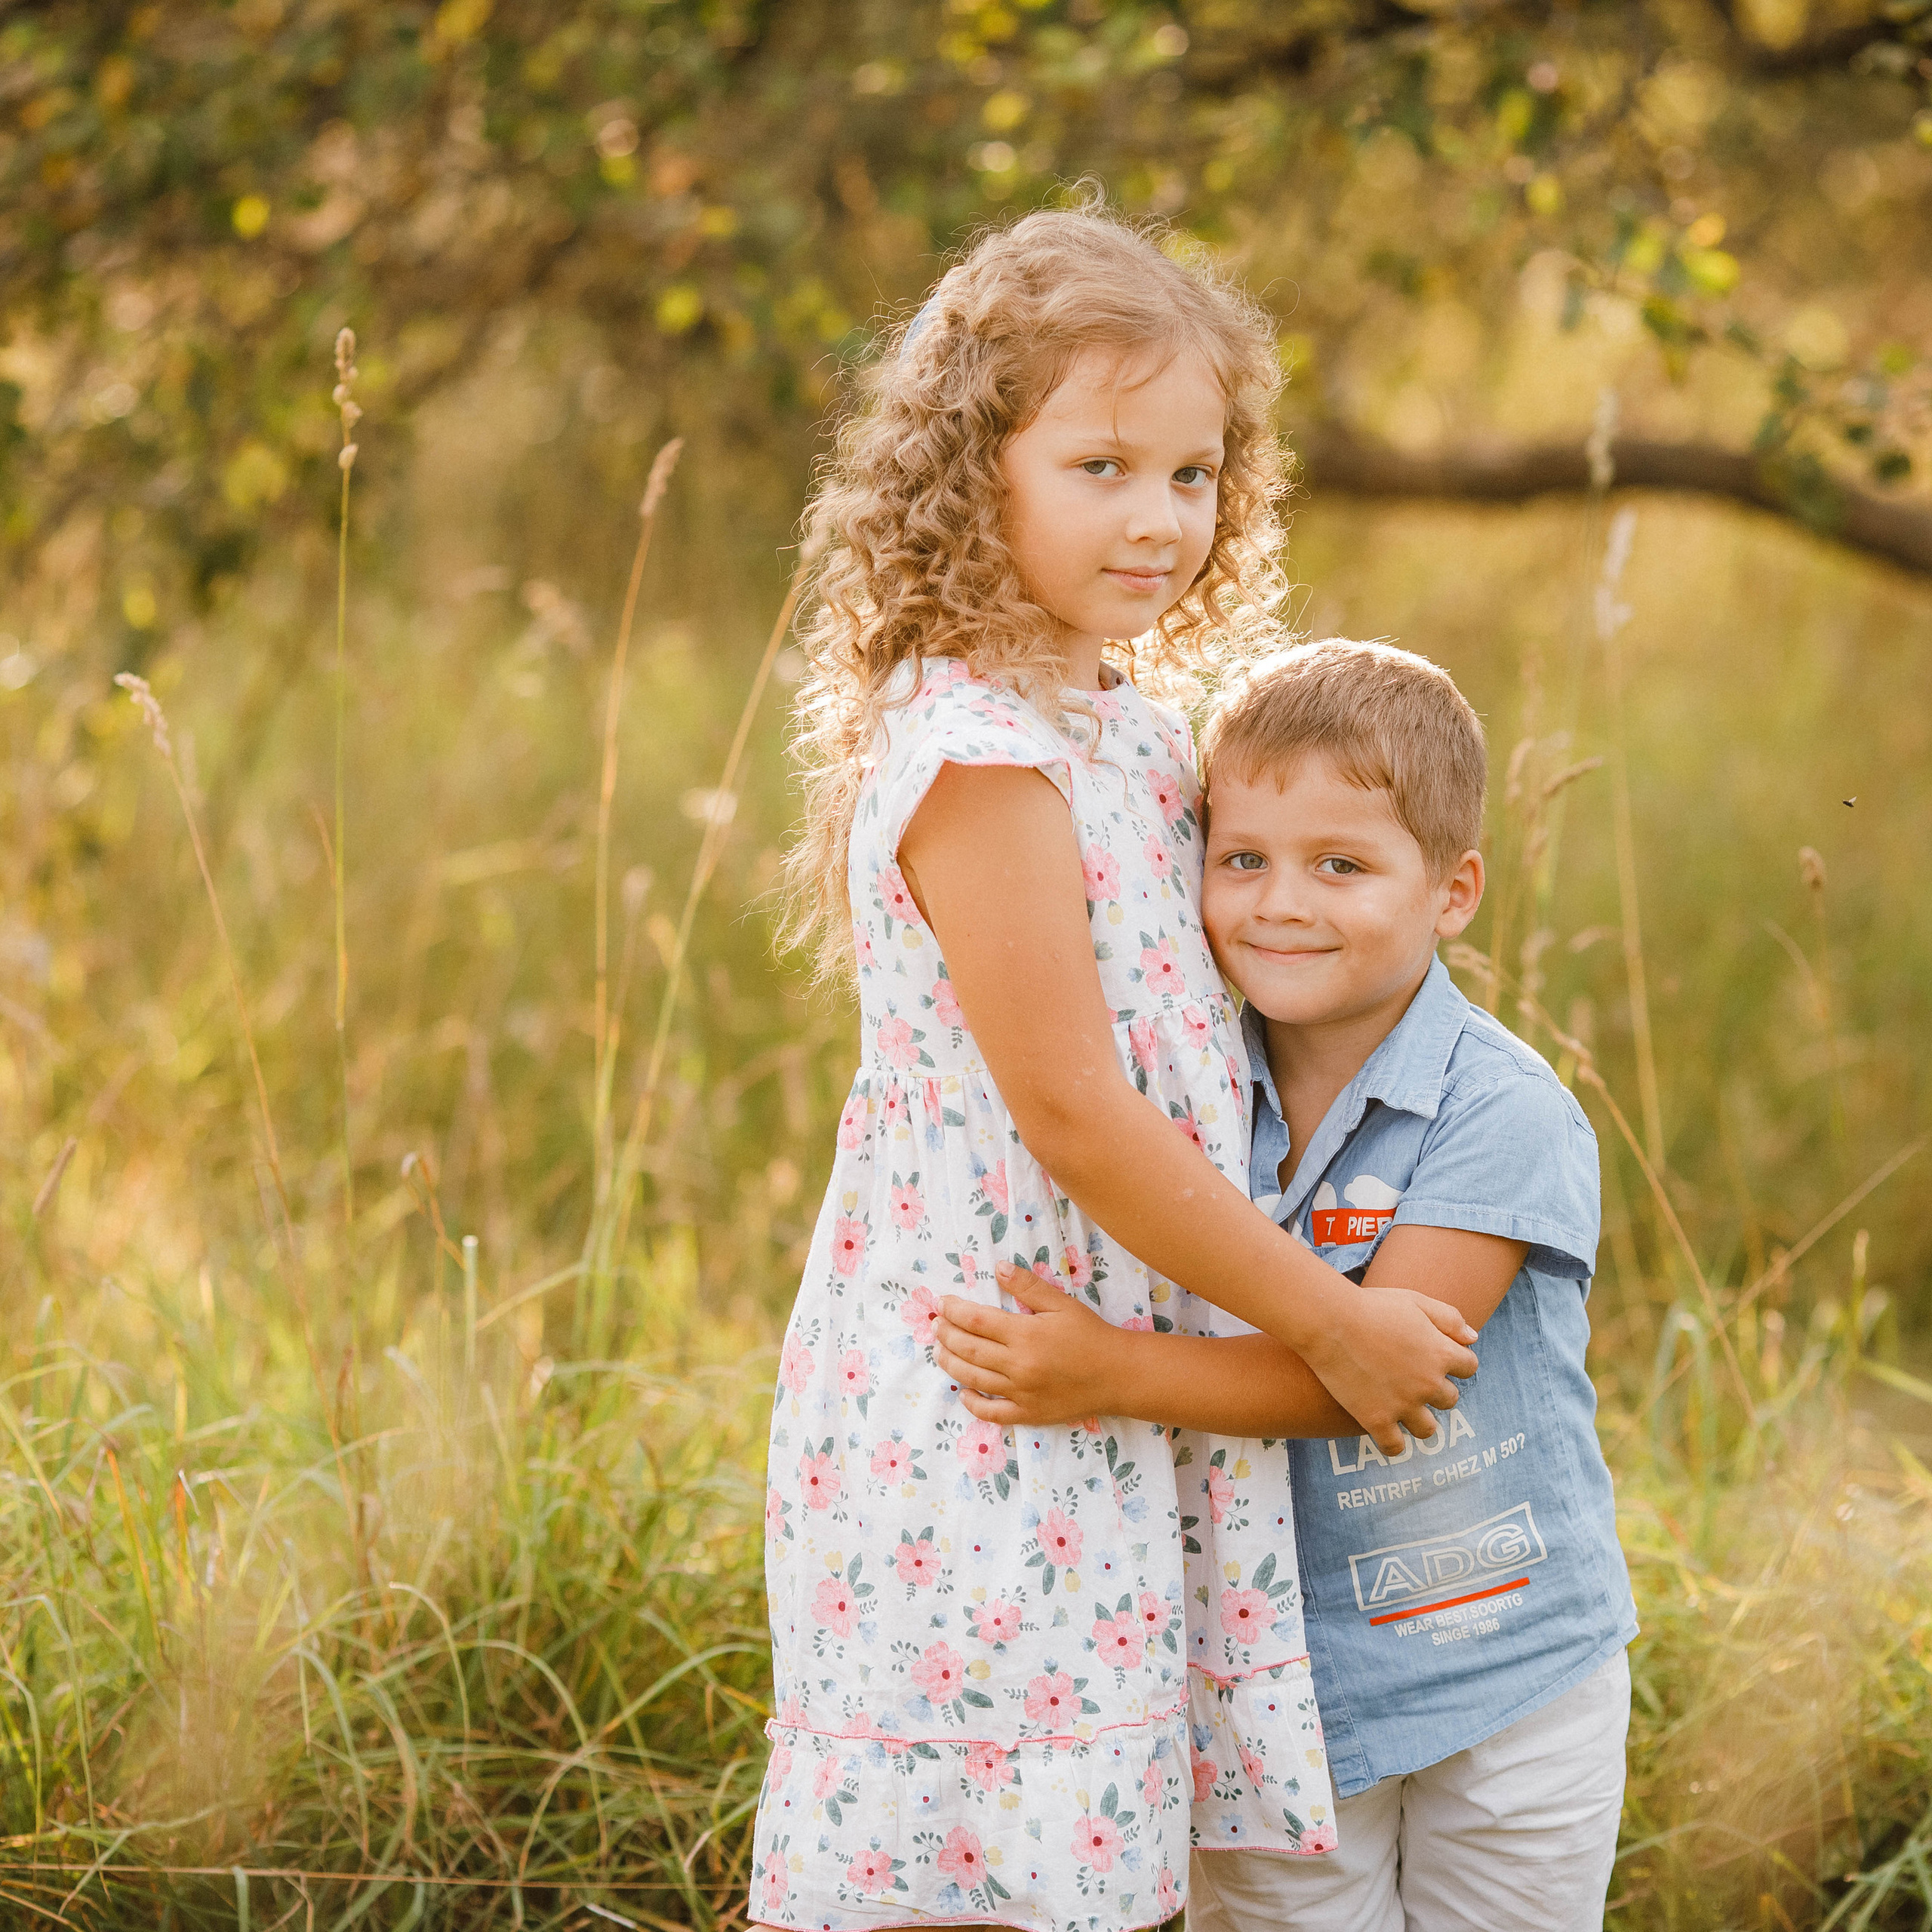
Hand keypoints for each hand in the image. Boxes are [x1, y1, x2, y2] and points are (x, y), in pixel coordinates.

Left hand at [933, 1264, 1124, 1425]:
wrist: (1117, 1375)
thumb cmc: (1090, 1335)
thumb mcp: (1061, 1303)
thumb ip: (1028, 1286)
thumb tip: (998, 1268)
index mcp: (1024, 1334)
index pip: (975, 1320)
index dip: (953, 1311)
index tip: (942, 1303)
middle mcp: (1018, 1365)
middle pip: (968, 1349)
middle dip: (945, 1335)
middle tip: (935, 1325)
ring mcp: (1021, 1392)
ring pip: (973, 1378)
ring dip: (950, 1364)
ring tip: (939, 1352)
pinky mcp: (1028, 1413)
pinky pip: (992, 1412)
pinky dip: (973, 1403)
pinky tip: (964, 1392)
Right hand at [1299, 1285, 1478, 1455]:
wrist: (1330, 1322)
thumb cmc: (1371, 1307)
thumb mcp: (1415, 1301)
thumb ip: (1449, 1318)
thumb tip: (1473, 1338)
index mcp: (1441, 1353)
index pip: (1469, 1367)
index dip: (1456, 1362)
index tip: (1438, 1359)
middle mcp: (1428, 1383)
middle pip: (1450, 1400)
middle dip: (1436, 1390)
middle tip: (1413, 1380)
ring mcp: (1403, 1405)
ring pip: (1428, 1429)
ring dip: (1420, 1420)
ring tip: (1403, 1409)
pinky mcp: (1376, 1420)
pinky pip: (1394, 1447)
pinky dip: (1393, 1444)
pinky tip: (1385, 1432)